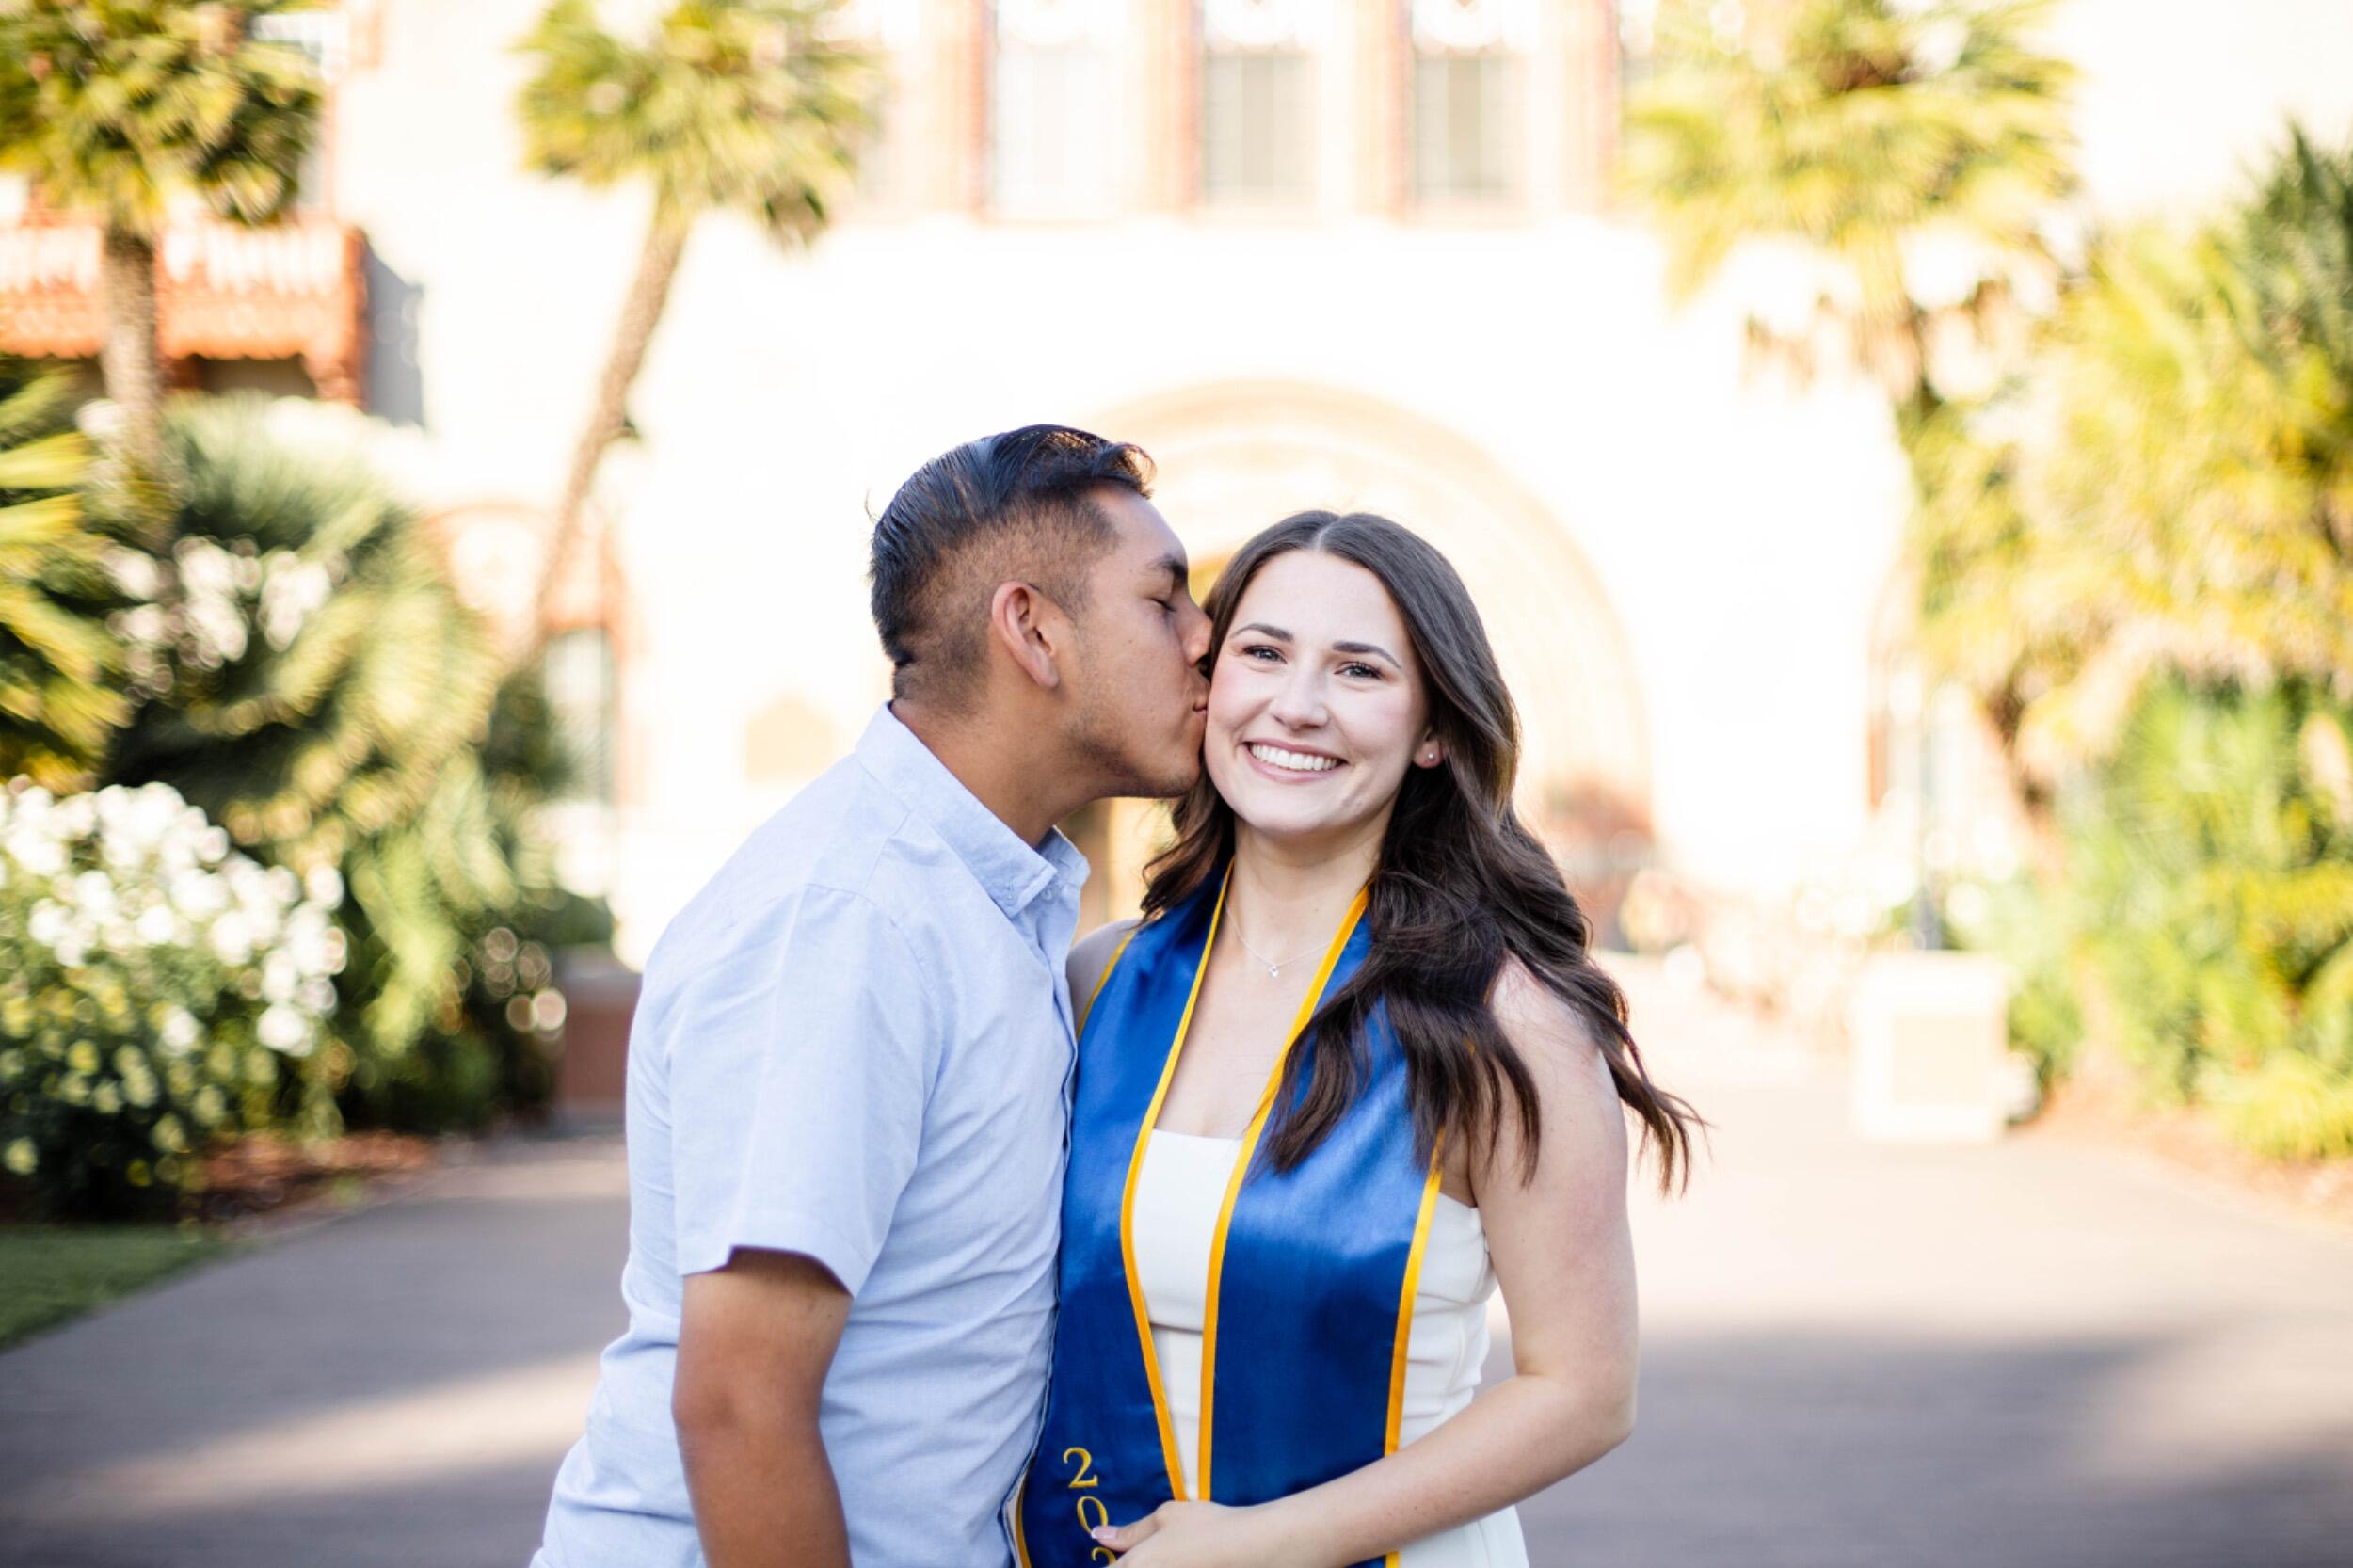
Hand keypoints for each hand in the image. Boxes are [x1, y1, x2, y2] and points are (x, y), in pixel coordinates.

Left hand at [1091, 1500, 1290, 1566]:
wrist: (1253, 1549)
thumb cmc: (1207, 1527)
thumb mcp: (1166, 1516)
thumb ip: (1130, 1531)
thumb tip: (1099, 1535)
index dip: (1115, 1565)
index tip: (1125, 1558)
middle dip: (1135, 1566)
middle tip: (1164, 1554)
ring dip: (1159, 1566)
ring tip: (1179, 1557)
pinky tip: (1194, 1563)